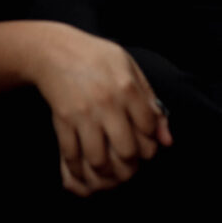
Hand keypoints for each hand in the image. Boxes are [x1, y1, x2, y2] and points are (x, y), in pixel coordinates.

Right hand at [30, 24, 171, 196]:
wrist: (55, 50)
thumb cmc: (96, 57)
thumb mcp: (129, 68)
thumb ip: (150, 102)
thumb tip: (166, 139)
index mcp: (126, 87)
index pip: (148, 129)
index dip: (149, 140)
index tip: (142, 140)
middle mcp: (107, 103)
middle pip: (127, 151)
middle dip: (131, 163)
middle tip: (128, 161)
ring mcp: (83, 113)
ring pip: (99, 160)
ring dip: (106, 172)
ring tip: (110, 168)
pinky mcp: (63, 120)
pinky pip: (71, 156)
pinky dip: (77, 170)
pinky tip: (84, 168)